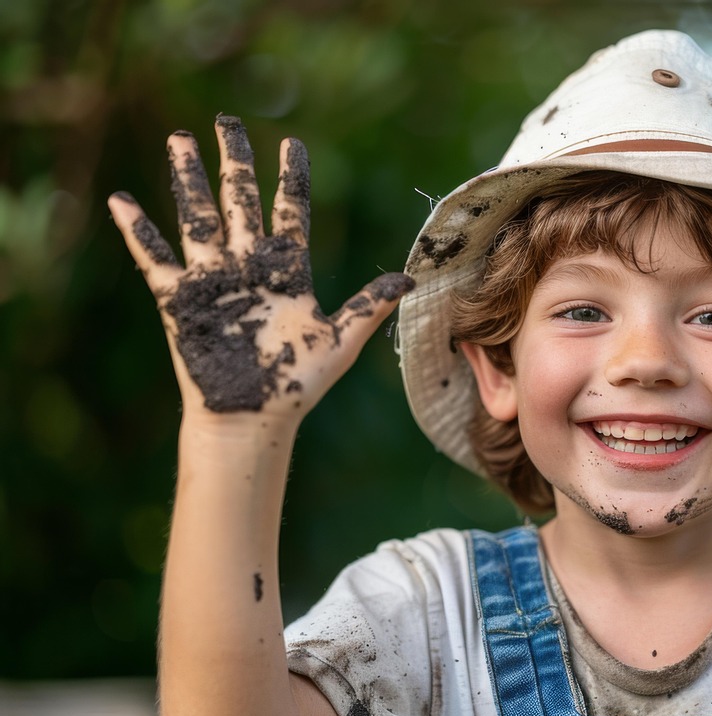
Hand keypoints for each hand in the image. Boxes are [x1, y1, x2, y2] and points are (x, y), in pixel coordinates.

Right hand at [108, 115, 412, 424]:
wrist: (254, 419)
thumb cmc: (299, 385)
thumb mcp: (342, 341)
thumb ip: (370, 305)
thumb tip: (411, 278)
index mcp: (287, 271)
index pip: (290, 211)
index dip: (289, 178)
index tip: (290, 143)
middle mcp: (249, 267)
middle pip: (240, 201)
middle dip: (233, 162)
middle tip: (226, 121)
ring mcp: (214, 280)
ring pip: (198, 217)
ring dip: (188, 179)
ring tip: (179, 140)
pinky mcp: (181, 300)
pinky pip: (155, 259)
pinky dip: (137, 231)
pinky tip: (121, 201)